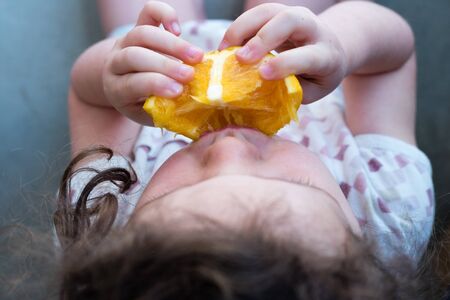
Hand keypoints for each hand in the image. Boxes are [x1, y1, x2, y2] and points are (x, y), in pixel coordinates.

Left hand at [102, 1, 203, 123]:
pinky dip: (164, 14)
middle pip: (135, 56)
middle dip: (165, 65)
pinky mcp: (137, 27)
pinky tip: (178, 29)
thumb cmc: (142, 104)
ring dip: (173, 45)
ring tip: (197, 56)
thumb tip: (191, 106)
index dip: (155, 85)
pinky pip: (148, 12)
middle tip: (190, 75)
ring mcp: (124, 42)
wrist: (122, 85)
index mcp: (116, 89)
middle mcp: (115, 63)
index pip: (132, 83)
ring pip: (143, 34)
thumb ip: (164, 109)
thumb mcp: (148, 113)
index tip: (178, 91)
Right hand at [219, 3, 347, 102]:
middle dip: (262, 38)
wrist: (330, 49)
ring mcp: (294, 16)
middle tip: (239, 58)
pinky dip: (237, 29)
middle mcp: (313, 29)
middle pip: (289, 20)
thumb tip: (255, 91)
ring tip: (224, 51)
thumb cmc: (317, 77)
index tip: (263, 74)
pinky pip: (255, 15)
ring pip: (268, 11)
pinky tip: (226, 47)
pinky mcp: (277, 13)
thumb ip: (287, 89)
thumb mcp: (309, 90)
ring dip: (242, 29)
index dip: (285, 64)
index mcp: (326, 55)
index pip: (308, 56)